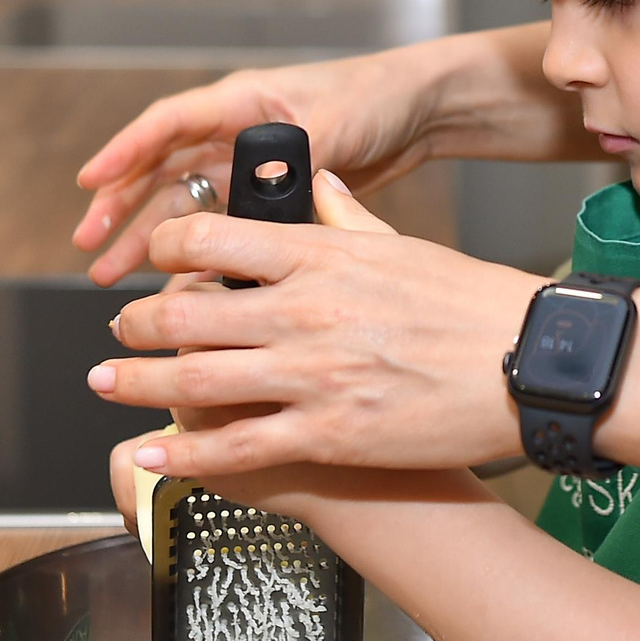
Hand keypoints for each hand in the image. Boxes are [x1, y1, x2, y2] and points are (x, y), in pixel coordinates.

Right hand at [72, 46, 446, 285]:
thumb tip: (264, 181)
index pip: (169, 123)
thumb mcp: (334, 123)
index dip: (126, 150)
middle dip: (121, 206)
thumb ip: (294, 155)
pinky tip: (173, 288)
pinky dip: (194, 257)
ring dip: (146, 238)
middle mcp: (231, 134)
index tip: (91, 179)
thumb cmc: (373, 97)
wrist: (415, 113)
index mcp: (241, 103)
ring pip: (182, 205)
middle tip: (88, 244)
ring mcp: (243, 167)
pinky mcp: (264, 198)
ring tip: (109, 276)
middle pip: (160, 170)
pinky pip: (217, 231)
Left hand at [89, 171, 538, 474]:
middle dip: (136, 326)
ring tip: (110, 384)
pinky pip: (236, 448)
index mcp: (320, 255)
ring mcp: (312, 376)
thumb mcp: (403, 245)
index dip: (163, 251)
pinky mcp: (329, 435)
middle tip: (118, 334)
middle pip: (185, 314)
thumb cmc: (473, 304)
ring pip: (194, 381)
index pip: (210, 239)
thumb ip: (347, 216)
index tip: (152, 263)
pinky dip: (184, 456)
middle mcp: (305, 311)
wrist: (530, 363)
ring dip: (137, 385)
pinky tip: (154, 457)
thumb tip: (317, 183)